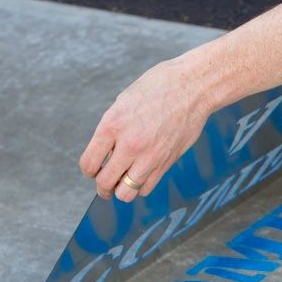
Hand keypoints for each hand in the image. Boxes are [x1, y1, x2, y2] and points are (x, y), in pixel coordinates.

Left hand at [80, 54, 214, 202]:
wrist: (192, 87)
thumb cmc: (158, 88)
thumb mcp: (123, 102)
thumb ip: (112, 129)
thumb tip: (105, 153)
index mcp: (112, 125)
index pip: (89, 164)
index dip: (89, 170)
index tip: (93, 169)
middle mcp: (129, 144)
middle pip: (105, 183)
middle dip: (102, 186)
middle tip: (105, 183)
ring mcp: (150, 156)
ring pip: (126, 193)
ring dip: (121, 190)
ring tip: (123, 181)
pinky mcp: (167, 162)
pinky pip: (146, 188)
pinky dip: (140, 186)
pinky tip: (141, 174)